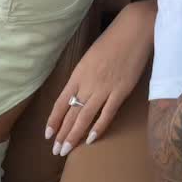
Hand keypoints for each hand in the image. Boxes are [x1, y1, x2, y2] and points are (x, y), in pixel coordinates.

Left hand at [45, 0, 155, 155]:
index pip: (61, 102)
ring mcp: (105, 88)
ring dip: (75, 135)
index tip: (47, 135)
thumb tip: (79, 93)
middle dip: (62, 134)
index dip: (54, 120)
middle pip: (71, 113)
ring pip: (85, 117)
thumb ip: (84, 76)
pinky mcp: (121, 91)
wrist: (134, 30)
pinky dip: (99, 127)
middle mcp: (88, 83)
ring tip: (67, 151)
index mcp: (78, 73)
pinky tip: (91, 140)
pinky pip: (107, 113)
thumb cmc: (113, 40)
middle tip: (56, 151)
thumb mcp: (91, 56)